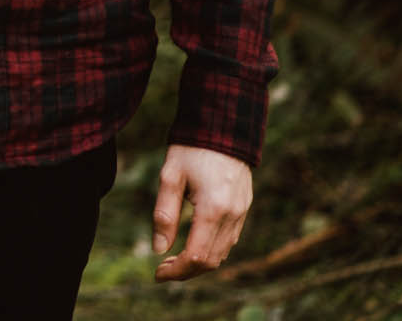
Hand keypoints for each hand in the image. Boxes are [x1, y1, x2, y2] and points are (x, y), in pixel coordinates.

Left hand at [152, 144, 252, 279]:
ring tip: (173, 258)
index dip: (176, 270)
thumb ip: (164, 214)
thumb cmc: (191, 149)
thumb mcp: (170, 177)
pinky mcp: (244, 209)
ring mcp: (242, 213)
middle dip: (186, 271)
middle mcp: (232, 216)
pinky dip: (211, 250)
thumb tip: (158, 249)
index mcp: (213, 210)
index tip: (157, 273)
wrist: (224, 128)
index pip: (196, 256)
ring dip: (198, 263)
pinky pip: (229, 240)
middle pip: (211, 261)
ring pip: (222, 254)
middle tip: (162, 269)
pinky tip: (192, 243)